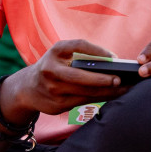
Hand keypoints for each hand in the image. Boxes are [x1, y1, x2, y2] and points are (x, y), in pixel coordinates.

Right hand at [2, 39, 128, 119]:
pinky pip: (82, 102)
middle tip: (120, 79)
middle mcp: (51, 69)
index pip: (78, 46)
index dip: (97, 51)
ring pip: (84, 92)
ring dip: (106, 92)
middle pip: (80, 75)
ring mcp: (52, 89)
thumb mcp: (61, 56)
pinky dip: (99, 99)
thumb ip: (81, 56)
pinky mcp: (56, 105)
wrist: (27, 88)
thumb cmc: (53, 67)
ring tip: (123, 89)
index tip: (114, 57)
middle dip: (102, 79)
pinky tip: (112, 96)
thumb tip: (113, 63)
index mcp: (55, 51)